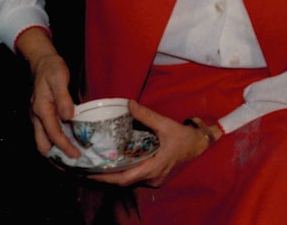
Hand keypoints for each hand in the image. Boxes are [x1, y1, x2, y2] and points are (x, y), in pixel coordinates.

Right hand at [17, 27, 76, 158]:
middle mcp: (36, 117)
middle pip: (43, 144)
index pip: (53, 134)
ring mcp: (37, 117)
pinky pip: (46, 133)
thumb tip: (69, 117)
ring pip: (42, 141)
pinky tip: (67, 143)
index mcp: (41, 109)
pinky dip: (54, 142)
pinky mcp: (40, 116)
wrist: (41, 62)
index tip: (77, 155)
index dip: (65, 146)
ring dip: (55, 151)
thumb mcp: (59, 79)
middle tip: (74, 162)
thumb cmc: (52, 69)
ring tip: (71, 158)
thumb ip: (64, 98)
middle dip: (56, 156)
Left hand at [89, 101, 221, 187]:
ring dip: (113, 174)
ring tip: (95, 165)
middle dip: (103, 176)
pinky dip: (123, 171)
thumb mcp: (166, 124)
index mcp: (154, 168)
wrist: (201, 144)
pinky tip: (113, 163)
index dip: (105, 176)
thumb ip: (146, 116)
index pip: (124, 178)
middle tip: (85, 168)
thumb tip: (128, 104)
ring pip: (129, 180)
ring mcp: (154, 179)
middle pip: (123, 181)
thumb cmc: (185, 136)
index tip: (89, 172)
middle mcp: (152, 178)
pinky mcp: (155, 176)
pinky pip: (135, 176)